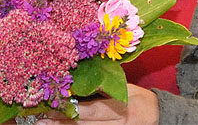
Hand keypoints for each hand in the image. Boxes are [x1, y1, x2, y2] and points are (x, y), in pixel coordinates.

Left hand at [38, 85, 158, 123]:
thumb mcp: (124, 86)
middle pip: (84, 124)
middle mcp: (116, 123)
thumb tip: (75, 78)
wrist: (157, 115)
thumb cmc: (139, 97)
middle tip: (40, 118)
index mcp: (120, 107)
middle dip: (61, 121)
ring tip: (43, 124)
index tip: (52, 102)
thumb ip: (102, 84)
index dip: (71, 108)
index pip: (91, 110)